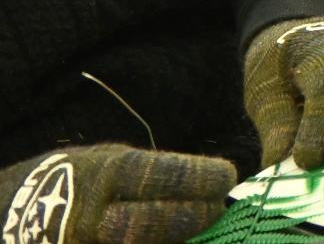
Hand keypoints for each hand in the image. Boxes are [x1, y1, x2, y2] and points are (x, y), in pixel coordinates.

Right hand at [0, 144, 233, 243]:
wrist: (16, 211)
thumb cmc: (79, 181)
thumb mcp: (109, 163)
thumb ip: (152, 175)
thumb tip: (212, 184)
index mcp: (102, 175)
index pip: (160, 176)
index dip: (199, 178)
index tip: (227, 176)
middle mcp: (91, 215)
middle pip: (154, 222)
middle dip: (195, 215)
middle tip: (217, 208)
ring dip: (180, 240)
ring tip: (201, 230)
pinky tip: (178, 242)